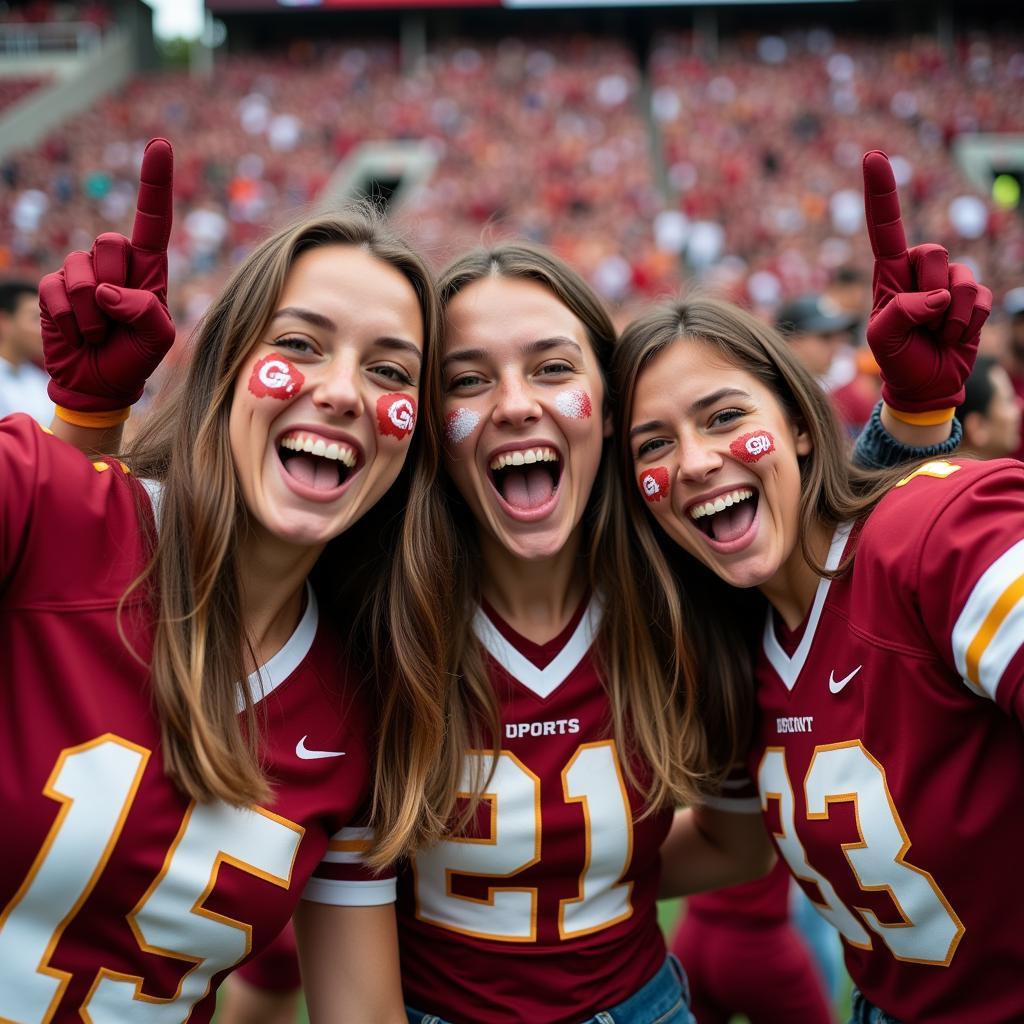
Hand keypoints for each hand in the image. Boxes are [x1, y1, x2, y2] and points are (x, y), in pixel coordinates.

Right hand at [40, 138, 175, 413]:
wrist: (99, 384)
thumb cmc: (135, 358)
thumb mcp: (158, 340)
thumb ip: (146, 312)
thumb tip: (107, 289)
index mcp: (148, 269)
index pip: (153, 220)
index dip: (155, 182)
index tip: (161, 145)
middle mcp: (115, 263)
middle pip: (110, 243)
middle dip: (114, 286)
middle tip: (118, 320)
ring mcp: (81, 273)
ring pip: (80, 271)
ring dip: (92, 314)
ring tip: (100, 333)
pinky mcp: (53, 288)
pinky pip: (55, 292)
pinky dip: (69, 321)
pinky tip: (78, 334)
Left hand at [863, 150, 991, 414]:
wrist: (924, 384)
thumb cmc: (896, 358)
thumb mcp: (882, 338)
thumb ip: (902, 312)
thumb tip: (938, 294)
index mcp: (888, 275)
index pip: (884, 227)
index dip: (881, 192)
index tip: (872, 157)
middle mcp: (918, 271)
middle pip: (931, 252)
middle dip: (927, 292)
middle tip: (919, 322)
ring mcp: (948, 282)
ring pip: (960, 278)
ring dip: (948, 316)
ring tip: (935, 333)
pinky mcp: (973, 298)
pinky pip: (980, 299)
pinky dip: (967, 324)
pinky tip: (954, 336)